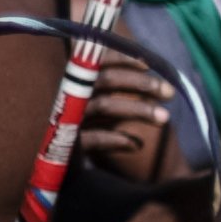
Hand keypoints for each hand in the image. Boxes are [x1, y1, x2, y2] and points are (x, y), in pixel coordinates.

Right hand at [75, 38, 183, 181]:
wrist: (50, 162)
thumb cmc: (76, 126)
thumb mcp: (91, 102)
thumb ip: (110, 85)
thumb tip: (149, 70)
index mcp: (73, 79)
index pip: (98, 60)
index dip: (124, 59)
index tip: (148, 65)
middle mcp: (66, 93)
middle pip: (106, 80)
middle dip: (142, 84)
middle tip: (170, 93)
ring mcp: (63, 117)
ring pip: (104, 106)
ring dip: (139, 110)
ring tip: (165, 119)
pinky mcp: (63, 143)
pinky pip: (93, 139)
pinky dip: (117, 139)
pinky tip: (137, 144)